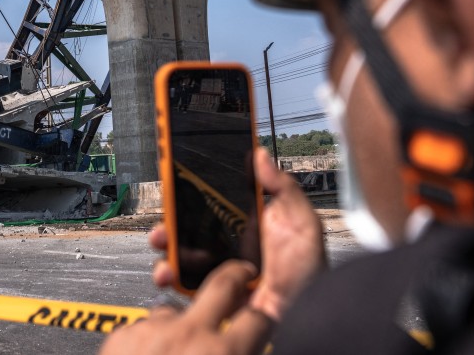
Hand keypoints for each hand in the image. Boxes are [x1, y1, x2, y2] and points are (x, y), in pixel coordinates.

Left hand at [99, 261, 273, 354]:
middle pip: (222, 284)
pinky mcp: (122, 334)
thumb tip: (244, 351)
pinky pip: (144, 327)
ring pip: (175, 310)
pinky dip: (149, 341)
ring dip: (181, 325)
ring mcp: (153, 331)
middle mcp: (189, 335)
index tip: (264, 314)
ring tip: (177, 354)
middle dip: (235, 277)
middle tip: (240, 275)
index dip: (265, 315)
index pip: (260, 318)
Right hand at [147, 149, 324, 319]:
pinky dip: (169, 276)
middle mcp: (227, 243)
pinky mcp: (210, 292)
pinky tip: (170, 273)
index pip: (211, 201)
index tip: (174, 181)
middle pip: (187, 226)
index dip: (189, 192)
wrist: (304, 317)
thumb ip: (283, 188)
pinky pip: (182, 282)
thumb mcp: (303, 224)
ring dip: (164, 248)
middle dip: (168, 222)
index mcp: (246, 222)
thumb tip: (259, 155)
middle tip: (164, 224)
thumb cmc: (309, 274)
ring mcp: (216, 268)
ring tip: (164, 247)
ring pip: (178, 252)